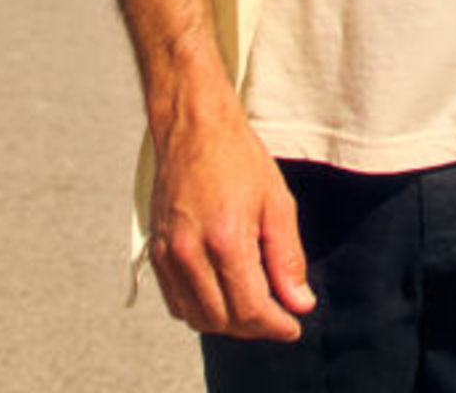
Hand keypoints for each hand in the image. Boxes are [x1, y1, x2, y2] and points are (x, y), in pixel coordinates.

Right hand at [144, 98, 314, 340]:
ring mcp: (167, 255)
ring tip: (253, 307)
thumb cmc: (240, 159)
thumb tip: (299, 303)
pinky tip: (223, 293)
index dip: (275, 325)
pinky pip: (176, 302)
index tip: (293, 327)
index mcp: (225, 239)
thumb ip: (287, 258)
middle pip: (221, 320)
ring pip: (196, 317)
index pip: (249, 308)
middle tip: (277, 316)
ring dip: (226, 322)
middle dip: (253, 327)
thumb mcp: (277, 203)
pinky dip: (201, 308)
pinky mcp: (155, 252)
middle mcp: (189, 253)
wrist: (194, 128)